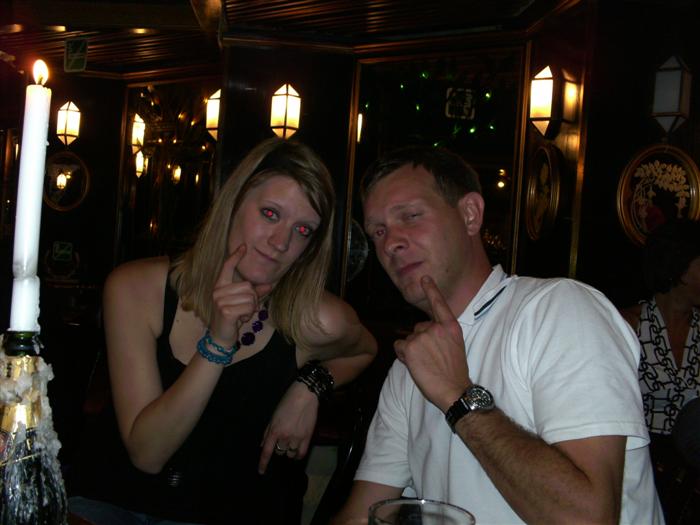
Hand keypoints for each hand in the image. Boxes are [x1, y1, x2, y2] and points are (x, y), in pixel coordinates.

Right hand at [210, 244, 271, 346]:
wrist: (221, 336)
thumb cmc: (232, 318)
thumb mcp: (243, 303)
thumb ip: (255, 293)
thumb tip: (270, 285)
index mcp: (220, 286)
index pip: (227, 267)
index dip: (236, 256)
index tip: (244, 246)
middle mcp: (218, 291)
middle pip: (248, 286)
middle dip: (253, 299)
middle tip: (246, 309)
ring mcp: (220, 301)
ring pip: (250, 297)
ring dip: (251, 308)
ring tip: (242, 314)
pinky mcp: (225, 311)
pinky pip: (248, 307)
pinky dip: (249, 314)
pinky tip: (241, 319)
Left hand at [258, 381, 318, 473]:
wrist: (305, 395)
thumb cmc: (286, 403)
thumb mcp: (273, 416)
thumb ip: (267, 432)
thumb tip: (262, 445)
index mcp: (274, 431)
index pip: (266, 452)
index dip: (263, 464)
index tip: (261, 472)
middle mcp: (285, 436)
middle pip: (279, 452)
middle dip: (278, 449)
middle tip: (281, 440)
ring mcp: (297, 438)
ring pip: (290, 454)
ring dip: (288, 450)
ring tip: (290, 442)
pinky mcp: (308, 437)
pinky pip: (301, 454)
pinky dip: (297, 455)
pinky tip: (296, 452)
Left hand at [394, 275, 470, 411]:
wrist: (454, 389)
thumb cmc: (455, 372)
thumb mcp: (455, 346)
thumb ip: (441, 335)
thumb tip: (424, 334)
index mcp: (451, 327)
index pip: (439, 304)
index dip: (431, 290)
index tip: (424, 278)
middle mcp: (436, 328)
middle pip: (419, 328)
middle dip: (420, 341)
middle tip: (431, 358)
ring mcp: (423, 336)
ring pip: (409, 339)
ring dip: (412, 350)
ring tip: (425, 364)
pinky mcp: (410, 347)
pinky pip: (399, 346)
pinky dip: (403, 356)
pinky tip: (415, 365)